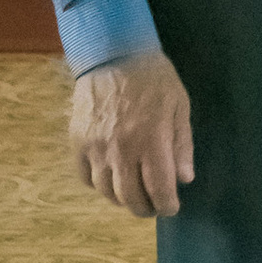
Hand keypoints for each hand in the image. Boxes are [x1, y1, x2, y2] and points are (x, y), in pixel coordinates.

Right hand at [70, 50, 193, 219]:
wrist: (112, 53)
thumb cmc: (153, 77)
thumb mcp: (179, 105)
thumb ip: (182, 144)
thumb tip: (184, 180)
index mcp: (151, 140)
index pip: (158, 188)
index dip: (166, 205)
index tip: (171, 207)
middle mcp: (121, 149)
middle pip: (130, 197)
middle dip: (145, 208)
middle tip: (153, 206)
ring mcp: (96, 147)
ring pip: (106, 192)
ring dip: (122, 199)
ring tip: (133, 195)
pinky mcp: (77, 142)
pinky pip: (85, 177)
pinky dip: (99, 185)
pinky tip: (111, 179)